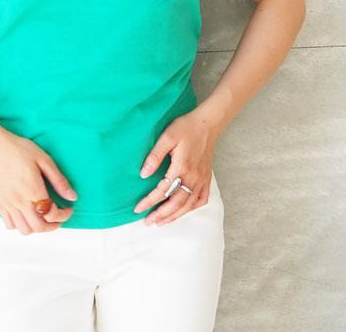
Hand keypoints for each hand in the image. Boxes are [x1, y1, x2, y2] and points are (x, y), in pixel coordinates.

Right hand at [0, 130, 77, 234]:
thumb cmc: (21, 150)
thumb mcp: (45, 160)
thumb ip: (59, 180)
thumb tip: (72, 197)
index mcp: (32, 189)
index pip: (51, 214)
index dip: (63, 215)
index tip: (68, 209)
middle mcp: (19, 200)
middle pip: (38, 227)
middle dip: (52, 226)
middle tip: (59, 217)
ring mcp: (7, 204)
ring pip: (23, 229)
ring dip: (37, 227)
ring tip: (44, 217)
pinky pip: (9, 224)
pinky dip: (20, 225)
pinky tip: (27, 214)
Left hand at [133, 107, 220, 226]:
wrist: (208, 123)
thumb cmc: (187, 127)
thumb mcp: (167, 136)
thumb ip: (155, 156)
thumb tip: (143, 174)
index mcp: (182, 167)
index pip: (162, 191)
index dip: (149, 201)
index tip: (137, 208)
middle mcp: (193, 177)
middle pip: (176, 204)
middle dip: (160, 215)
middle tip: (148, 222)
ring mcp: (202, 179)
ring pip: (188, 205)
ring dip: (174, 216)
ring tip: (161, 222)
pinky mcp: (207, 178)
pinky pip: (201, 199)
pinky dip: (192, 208)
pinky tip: (184, 211)